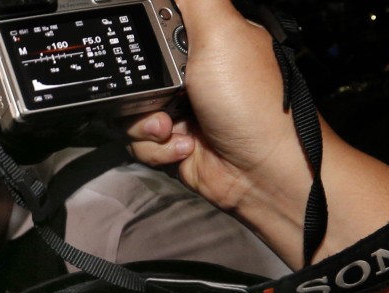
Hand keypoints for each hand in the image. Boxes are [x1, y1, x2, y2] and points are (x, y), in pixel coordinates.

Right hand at [125, 0, 310, 257]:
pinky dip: (155, 148)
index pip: (154, 27)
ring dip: (145, 123)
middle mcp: (190, 73)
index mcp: (205, 39)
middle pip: (133, 71)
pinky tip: (185, 145)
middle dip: (138, 88)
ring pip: (128, 109)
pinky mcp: (169, 143)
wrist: (261, 171)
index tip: (141, 50)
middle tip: (163, 95)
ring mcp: (178, 109)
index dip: (141, 38)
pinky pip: (136, 141)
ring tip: (174, 128)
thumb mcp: (222, 32)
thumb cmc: (252, 102)